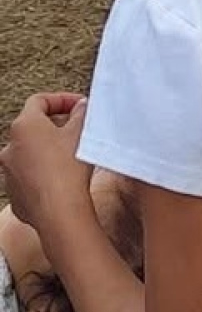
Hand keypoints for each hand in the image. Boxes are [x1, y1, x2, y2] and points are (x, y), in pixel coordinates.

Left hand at [1, 94, 90, 232]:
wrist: (60, 212)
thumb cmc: (68, 171)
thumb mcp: (81, 132)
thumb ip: (81, 113)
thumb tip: (81, 107)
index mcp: (24, 126)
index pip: (40, 101)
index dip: (62, 100)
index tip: (78, 106)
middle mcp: (10, 147)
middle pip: (33, 128)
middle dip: (56, 126)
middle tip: (78, 130)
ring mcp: (10, 172)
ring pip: (30, 154)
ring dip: (49, 151)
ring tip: (73, 157)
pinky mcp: (15, 194)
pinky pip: (30, 177)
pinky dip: (44, 174)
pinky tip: (63, 179)